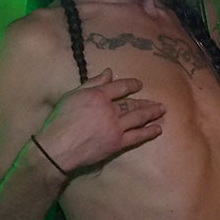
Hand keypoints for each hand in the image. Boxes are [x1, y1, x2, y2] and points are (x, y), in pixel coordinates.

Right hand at [35, 68, 165, 173]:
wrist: (58, 148)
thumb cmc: (60, 120)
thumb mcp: (72, 95)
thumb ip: (92, 83)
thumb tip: (109, 72)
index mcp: (98, 95)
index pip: (120, 87)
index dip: (132, 84)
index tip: (139, 84)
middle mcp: (110, 109)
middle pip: (132, 103)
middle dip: (146, 102)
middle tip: (157, 102)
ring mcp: (115, 126)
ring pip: (138, 117)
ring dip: (152, 113)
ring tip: (162, 111)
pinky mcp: (118, 143)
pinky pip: (137, 136)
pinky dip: (149, 132)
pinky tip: (158, 129)